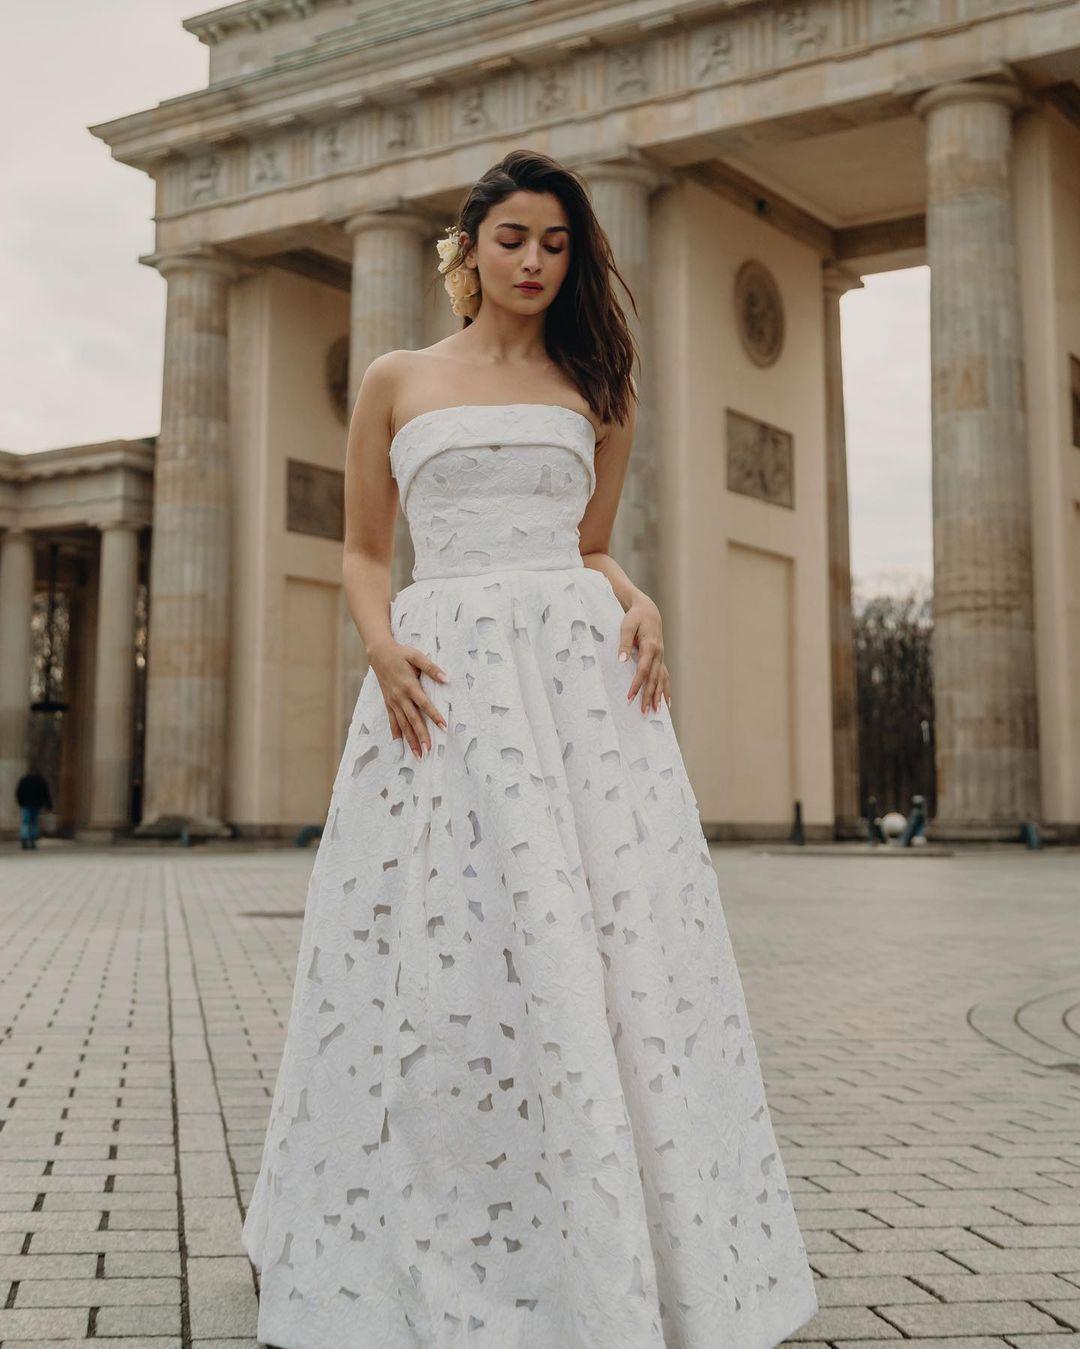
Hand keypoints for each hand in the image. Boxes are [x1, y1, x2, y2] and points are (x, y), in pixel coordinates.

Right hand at [369, 639, 448, 757]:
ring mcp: (393, 701)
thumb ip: (431, 668)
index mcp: (409, 685)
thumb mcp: (416, 656)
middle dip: (421, 736)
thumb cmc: (400, 654)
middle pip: (413, 719)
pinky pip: (392, 720)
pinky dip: (396, 732)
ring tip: (418, 754)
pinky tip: (399, 743)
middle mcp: (400, 697)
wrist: (379, 653)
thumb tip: (447, 678)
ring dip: (410, 740)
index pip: (424, 704)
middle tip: (429, 750)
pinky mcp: (388, 702)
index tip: (443, 727)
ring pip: (402, 724)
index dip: (434, 716)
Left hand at [618, 593, 671, 713]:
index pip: (643, 670)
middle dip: (649, 696)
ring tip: (656, 712)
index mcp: (650, 646)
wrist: (648, 611)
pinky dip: (666, 690)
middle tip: (643, 712)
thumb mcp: (627, 626)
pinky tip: (667, 703)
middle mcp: (659, 654)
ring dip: (658, 696)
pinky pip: (665, 677)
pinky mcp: (660, 659)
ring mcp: (661, 657)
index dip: (637, 684)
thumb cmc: (635, 617)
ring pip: (661, 680)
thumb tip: (621, 661)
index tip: (629, 697)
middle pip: (654, 679)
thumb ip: (624, 643)